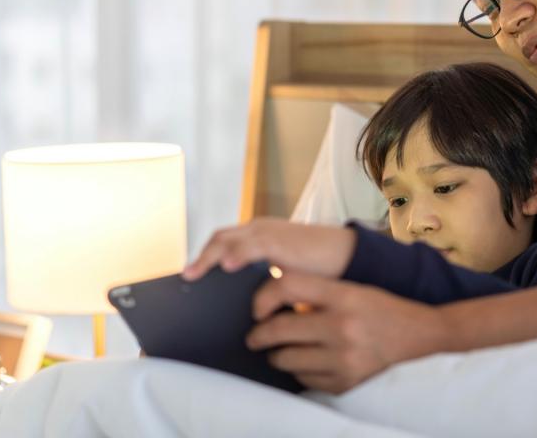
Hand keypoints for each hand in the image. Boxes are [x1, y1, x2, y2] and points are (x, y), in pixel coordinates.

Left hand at [182, 217, 356, 280]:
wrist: (349, 257)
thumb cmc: (319, 270)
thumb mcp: (283, 276)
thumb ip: (262, 283)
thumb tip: (243, 306)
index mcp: (259, 238)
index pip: (223, 243)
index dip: (205, 258)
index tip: (189, 276)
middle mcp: (259, 230)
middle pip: (219, 240)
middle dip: (201, 259)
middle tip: (186, 278)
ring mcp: (268, 233)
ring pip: (228, 240)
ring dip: (210, 257)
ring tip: (194, 274)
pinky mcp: (280, 239)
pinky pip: (252, 244)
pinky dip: (237, 253)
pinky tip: (227, 266)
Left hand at [246, 272, 448, 393]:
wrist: (421, 335)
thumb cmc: (380, 308)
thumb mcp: (351, 289)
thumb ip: (316, 292)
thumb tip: (271, 302)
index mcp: (343, 295)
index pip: (287, 287)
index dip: (263, 297)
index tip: (257, 309)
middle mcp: (342, 326)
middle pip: (279, 329)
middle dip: (259, 335)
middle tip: (254, 337)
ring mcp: (344, 358)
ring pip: (286, 359)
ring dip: (275, 355)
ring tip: (277, 351)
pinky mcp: (346, 382)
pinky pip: (304, 379)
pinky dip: (298, 372)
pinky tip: (303, 363)